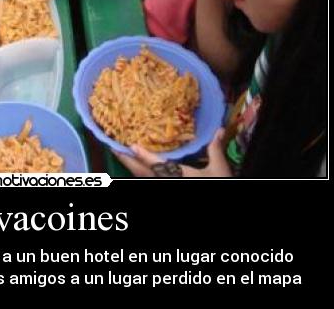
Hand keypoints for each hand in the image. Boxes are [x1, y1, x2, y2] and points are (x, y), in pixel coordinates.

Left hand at [114, 129, 230, 176]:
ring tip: (122, 155)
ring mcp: (164, 186)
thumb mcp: (219, 170)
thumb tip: (219, 129)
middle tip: (114, 148)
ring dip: (132, 168)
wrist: (218, 204)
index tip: (131, 145)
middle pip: (142, 174)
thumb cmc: (219, 184)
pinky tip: (138, 168)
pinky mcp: (166, 186)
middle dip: (127, 161)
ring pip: (143, 179)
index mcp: (179, 176)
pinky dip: (140, 174)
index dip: (143, 156)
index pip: (157, 165)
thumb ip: (215, 149)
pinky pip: (148, 180)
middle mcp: (167, 182)